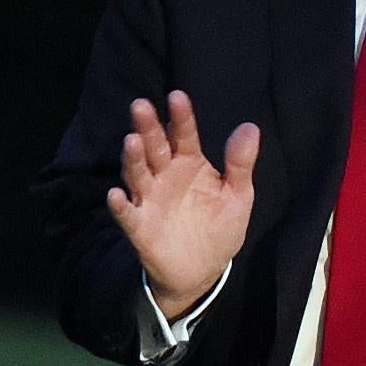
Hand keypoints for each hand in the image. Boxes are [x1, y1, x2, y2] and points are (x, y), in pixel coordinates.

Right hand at [104, 90, 258, 318]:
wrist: (204, 269)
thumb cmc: (219, 226)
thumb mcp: (237, 195)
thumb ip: (240, 163)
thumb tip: (250, 127)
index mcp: (189, 163)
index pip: (184, 135)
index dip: (181, 117)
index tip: (177, 96)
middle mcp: (165, 176)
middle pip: (155, 147)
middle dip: (148, 127)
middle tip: (141, 105)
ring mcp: (150, 200)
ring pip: (138, 174)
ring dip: (133, 158)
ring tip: (131, 141)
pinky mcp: (140, 227)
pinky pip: (128, 215)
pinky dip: (120, 206)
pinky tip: (115, 195)